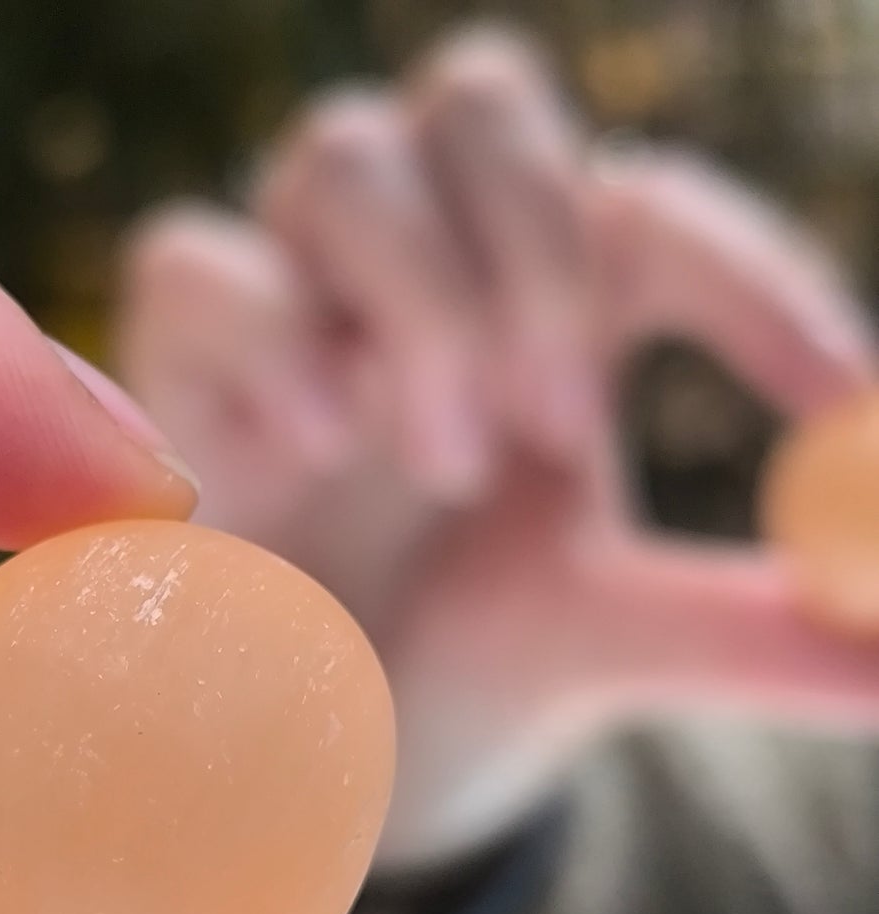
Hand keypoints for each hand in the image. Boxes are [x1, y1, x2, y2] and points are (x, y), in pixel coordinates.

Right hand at [118, 29, 878, 868]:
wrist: (301, 740)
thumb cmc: (459, 662)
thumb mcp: (608, 635)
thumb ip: (753, 632)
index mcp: (543, 302)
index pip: (652, 206)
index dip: (756, 274)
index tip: (835, 396)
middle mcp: (418, 263)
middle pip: (481, 95)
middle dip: (535, 257)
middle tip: (555, 426)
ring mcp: (290, 289)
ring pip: (344, 152)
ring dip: (418, 301)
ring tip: (437, 462)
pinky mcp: (180, 345)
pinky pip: (198, 256)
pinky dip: (268, 333)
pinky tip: (308, 447)